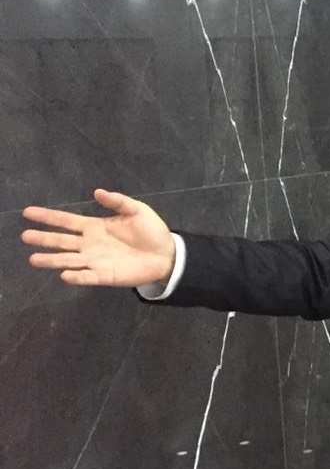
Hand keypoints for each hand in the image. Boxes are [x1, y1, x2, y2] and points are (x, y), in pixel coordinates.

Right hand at [20, 189, 175, 287]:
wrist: (167, 253)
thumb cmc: (151, 231)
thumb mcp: (137, 210)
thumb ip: (118, 201)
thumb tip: (97, 192)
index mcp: (94, 227)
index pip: (66, 221)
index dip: (48, 216)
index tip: (28, 212)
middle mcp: (90, 244)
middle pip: (61, 241)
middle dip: (43, 238)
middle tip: (24, 236)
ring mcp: (96, 261)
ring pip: (69, 260)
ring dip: (52, 260)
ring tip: (33, 259)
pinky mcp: (106, 275)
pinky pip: (88, 276)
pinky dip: (77, 277)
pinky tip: (65, 275)